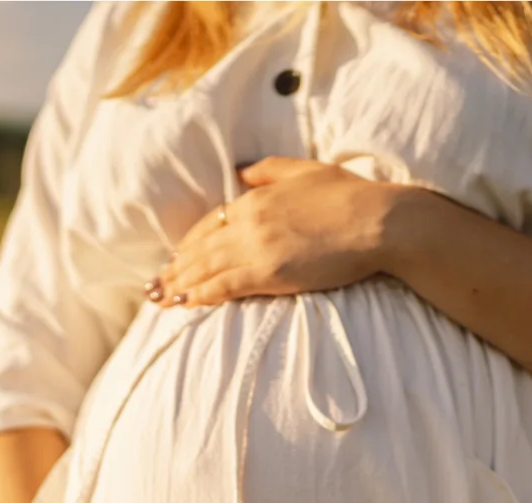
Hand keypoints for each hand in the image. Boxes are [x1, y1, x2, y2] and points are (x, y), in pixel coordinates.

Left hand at [150, 157, 400, 306]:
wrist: (376, 221)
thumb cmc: (349, 196)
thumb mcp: (304, 170)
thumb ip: (268, 171)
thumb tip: (240, 172)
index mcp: (255, 198)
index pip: (210, 224)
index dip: (188, 244)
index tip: (176, 258)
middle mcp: (248, 222)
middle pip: (200, 248)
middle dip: (175, 268)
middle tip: (155, 286)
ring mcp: (256, 248)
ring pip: (205, 269)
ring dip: (179, 285)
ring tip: (161, 299)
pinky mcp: (269, 273)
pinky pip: (223, 286)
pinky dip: (200, 295)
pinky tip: (185, 304)